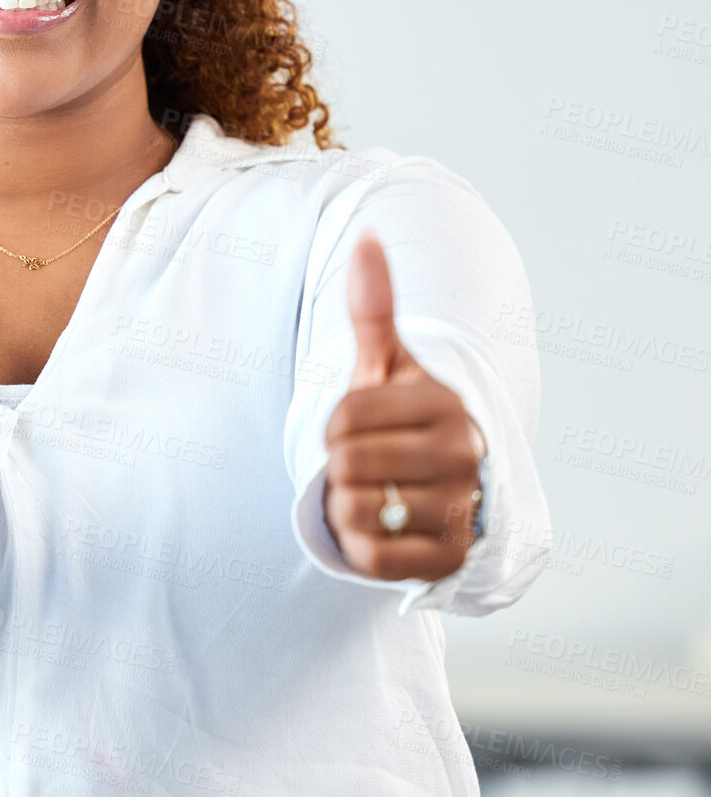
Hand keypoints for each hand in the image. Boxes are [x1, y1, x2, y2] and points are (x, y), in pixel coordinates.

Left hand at [321, 232, 484, 581]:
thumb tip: (367, 237)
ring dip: (348, 505)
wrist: (442, 484)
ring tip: (375, 492)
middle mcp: (463, 456)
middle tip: (366, 464)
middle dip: (340, 466)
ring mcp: (461, 510)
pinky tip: (382, 526)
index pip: (344, 418)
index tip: (356, 427)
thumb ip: (374, 307)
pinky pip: (372, 557)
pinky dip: (361, 545)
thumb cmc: (403, 416)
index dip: (333, 426)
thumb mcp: (387, 363)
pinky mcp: (450, 560)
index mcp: (444, 404)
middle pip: (347, 464)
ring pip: (356, 511)